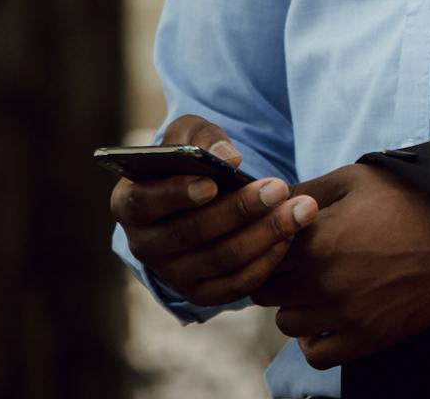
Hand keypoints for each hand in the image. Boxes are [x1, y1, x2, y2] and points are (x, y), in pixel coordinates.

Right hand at [110, 114, 318, 305]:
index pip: (144, 202)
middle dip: (240, 209)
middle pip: (191, 232)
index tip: (212, 183)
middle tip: (280, 188)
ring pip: (220, 259)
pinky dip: (265, 262)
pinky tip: (290, 237)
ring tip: (301, 209)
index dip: (177, 194)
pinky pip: (234, 285)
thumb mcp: (188, 136)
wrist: (199, 200)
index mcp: (129, 203)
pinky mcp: (200, 293)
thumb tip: (227, 158)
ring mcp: (170, 273)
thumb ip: (200, 137)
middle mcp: (143, 244)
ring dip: (265, 234)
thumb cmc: (190, 161)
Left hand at [251, 163, 429, 368]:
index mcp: (315, 240)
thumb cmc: (410, 200)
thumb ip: (305, 190)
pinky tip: (328, 320)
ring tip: (318, 289)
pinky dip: (314, 341)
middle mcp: (321, 281)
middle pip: (267, 292)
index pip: (261, 255)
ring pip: (287, 323)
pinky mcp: (366, 339)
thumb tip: (267, 201)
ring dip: (295, 307)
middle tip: (300, 265)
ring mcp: (343, 315)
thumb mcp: (356, 180)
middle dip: (278, 276)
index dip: (269, 247)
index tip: (287, 242)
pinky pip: (317, 354)